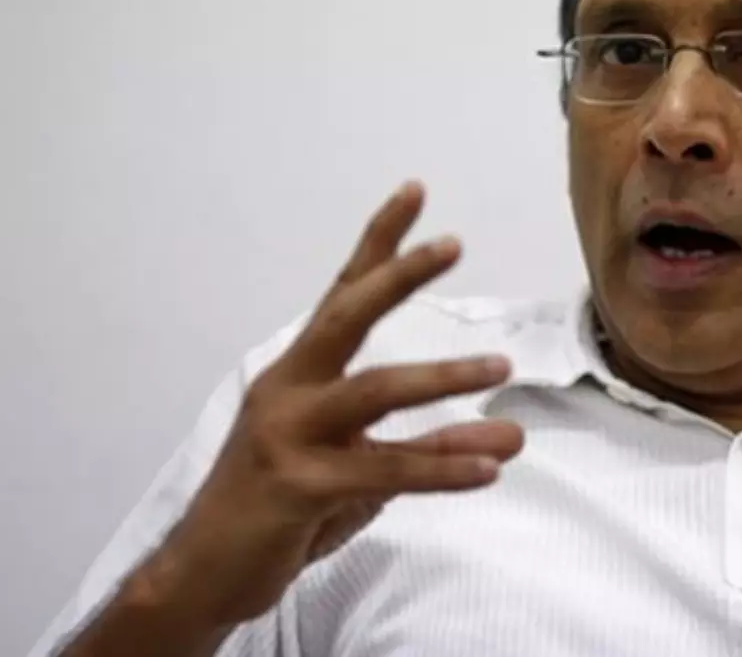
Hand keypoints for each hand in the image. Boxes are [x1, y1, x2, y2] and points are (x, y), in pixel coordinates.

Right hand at [143, 182, 523, 626]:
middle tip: (452, 243)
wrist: (206, 572)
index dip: (378, 243)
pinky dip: (440, 467)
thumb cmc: (286, 508)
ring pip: (373, 391)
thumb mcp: (365, 472)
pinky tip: (487, 469)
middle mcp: (289, 391)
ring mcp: (288, 437)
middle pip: (346, 318)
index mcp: (298, 373)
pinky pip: (383, 471)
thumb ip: (434, 447)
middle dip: (398, 277)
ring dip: (442, 376)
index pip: (342, 295)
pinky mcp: (297, 488)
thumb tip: (512, 433)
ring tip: (501, 367)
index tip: (414, 190)